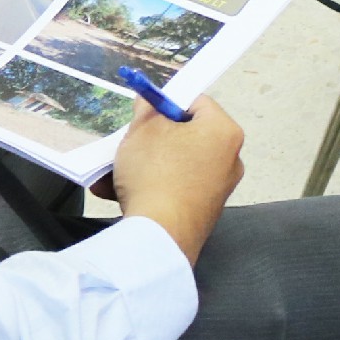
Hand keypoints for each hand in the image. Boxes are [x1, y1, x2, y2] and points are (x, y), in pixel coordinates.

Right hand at [108, 96, 244, 263]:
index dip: (166, 103)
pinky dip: (148, 187)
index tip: (145, 112)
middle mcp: (228, 160)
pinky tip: (115, 192)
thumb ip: (147, 108)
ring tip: (110, 171)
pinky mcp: (201, 213)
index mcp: (224, 131)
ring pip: (173, 165)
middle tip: (129, 140)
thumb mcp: (143, 129)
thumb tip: (150, 102)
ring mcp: (216, 190)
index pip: (196, 102)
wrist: (157, 238)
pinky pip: (172, 189)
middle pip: (184, 135)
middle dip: (150, 138)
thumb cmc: (155, 174)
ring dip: (141, 165)